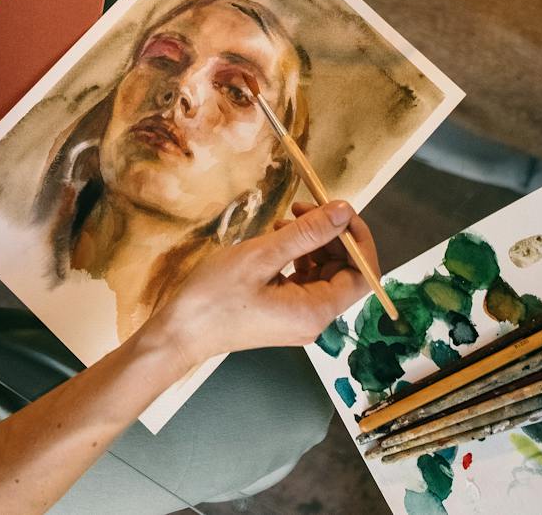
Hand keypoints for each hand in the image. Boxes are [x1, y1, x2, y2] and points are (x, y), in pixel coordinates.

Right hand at [146, 201, 378, 371]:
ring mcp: (298, 318)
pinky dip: (297, 256)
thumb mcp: (261, 257)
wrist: (178, 332)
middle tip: (304, 207)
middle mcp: (313, 320)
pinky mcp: (282, 313)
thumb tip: (344, 211)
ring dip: (313, 243)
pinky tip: (277, 239)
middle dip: (332, 236)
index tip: (339, 211)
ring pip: (323, 273)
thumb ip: (307, 233)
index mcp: (315, 312)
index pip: (363, 276)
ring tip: (285, 221)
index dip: (358, 241)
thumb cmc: (215, 298)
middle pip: (344, 273)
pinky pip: (303, 280)